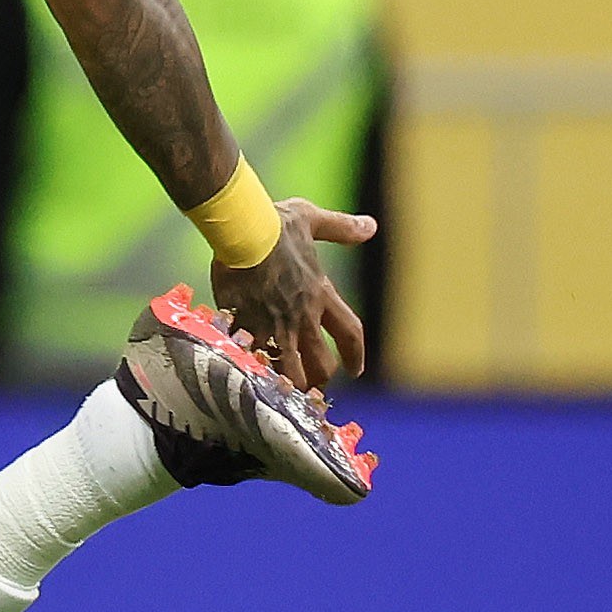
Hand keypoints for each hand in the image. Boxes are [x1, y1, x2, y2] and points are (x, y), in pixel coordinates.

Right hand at [205, 211, 381, 390]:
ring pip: (290, 373)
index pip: (350, 334)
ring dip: (290, 384)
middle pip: (321, 364)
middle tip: (314, 386)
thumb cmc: (275, 224)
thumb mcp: (313, 220)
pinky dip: (253, 368)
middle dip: (320, 379)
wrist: (241, 233)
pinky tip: (248, 371)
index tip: (356, 369)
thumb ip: (342, 228)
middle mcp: (303, 317)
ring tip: (284, 391)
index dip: (355, 355)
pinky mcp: (246, 328)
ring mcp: (275, 326)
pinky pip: (254, 359)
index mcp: (321, 294)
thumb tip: (371, 226)